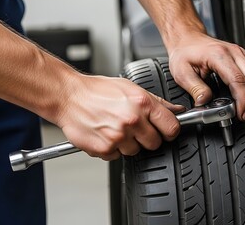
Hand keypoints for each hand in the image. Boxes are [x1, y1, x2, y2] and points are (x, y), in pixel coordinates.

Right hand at [54, 75, 184, 160]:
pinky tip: (105, 133)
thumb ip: (157, 102)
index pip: (171, 127)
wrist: (68, 96)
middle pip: (155, 143)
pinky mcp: (105, 148)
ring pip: (136, 151)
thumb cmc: (97, 90)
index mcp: (142, 103)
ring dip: (128, 143)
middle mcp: (132, 120)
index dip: (170, 131)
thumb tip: (176, 110)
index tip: (166, 131)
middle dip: (148, 137)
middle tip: (136, 128)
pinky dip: (112, 148)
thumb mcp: (131, 88)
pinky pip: (117, 156)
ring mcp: (118, 136)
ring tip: (116, 128)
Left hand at [167, 32, 244, 120]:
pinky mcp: (244, 56)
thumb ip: (195, 89)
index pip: (238, 80)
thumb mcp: (182, 73)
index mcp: (218, 55)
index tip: (240, 113)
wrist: (187, 40)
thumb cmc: (185, 53)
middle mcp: (233, 52)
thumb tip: (205, 102)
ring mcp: (241, 53)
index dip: (242, 100)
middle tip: (243, 113)